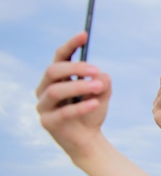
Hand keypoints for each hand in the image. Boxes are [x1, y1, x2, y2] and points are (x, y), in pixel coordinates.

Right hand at [36, 31, 110, 159]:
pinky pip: (63, 112)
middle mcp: (45, 89)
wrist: (88, 140)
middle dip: (75, 68)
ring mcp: (43, 106)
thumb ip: (103, 81)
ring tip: (99, 87)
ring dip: (79, 86)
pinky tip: (96, 103)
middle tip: (96, 70)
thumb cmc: (92, 111)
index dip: (71, 45)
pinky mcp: (48, 122)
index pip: (60, 57)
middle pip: (54, 71)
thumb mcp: (102, 94)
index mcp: (56, 78)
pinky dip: (81, 107)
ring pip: (56, 91)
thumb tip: (100, 74)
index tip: (85, 35)